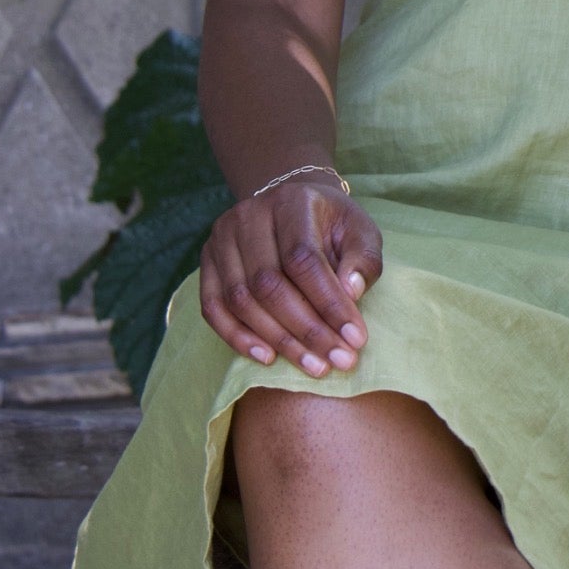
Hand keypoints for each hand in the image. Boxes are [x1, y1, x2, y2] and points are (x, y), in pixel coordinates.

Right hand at [199, 176, 383, 375]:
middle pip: (269, 284)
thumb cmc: (331, 226)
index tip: (355, 338)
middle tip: (337, 361)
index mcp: (290, 202)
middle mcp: (248, 216)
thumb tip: (350, 292)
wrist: (292, 206)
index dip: (329, 303)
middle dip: (306, 330)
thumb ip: (362, 260)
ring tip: (312, 366)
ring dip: (277, 340)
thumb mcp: (359, 232)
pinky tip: (267, 358)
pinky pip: (212, 307)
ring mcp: (222, 238)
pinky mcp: (207, 261)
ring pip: (240, 300)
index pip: (303, 259)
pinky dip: (237, 337)